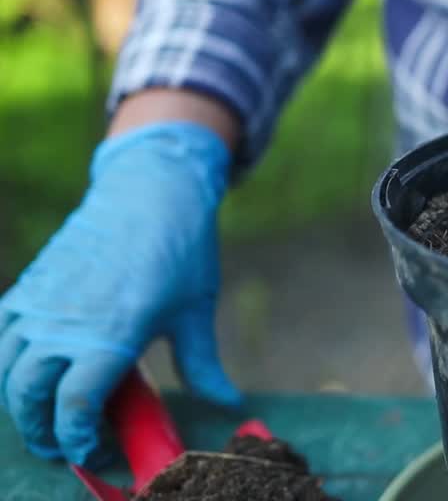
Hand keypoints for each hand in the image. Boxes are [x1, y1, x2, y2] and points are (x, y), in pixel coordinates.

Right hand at [0, 122, 240, 465]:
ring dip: (19, 402)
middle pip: (29, 396)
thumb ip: (204, 365)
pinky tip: (27, 372)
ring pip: (5, 369)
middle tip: (65, 445)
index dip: (78, 440)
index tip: (93, 453)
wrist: (149, 190)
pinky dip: (4, 361)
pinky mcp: (29, 286)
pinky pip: (0, 333)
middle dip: (42, 431)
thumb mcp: (196, 311)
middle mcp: (65, 323)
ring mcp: (40, 303)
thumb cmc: (180, 249)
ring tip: (45, 416)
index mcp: (111, 335)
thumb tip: (229, 403)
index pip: (74, 408)